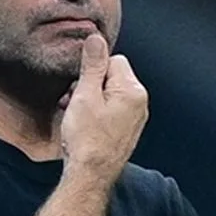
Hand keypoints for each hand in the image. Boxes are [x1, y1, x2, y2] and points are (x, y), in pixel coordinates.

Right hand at [60, 34, 148, 181]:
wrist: (90, 176)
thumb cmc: (87, 139)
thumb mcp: (84, 96)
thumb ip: (92, 65)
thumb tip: (96, 39)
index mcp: (133, 91)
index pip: (113, 60)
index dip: (92, 71)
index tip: (79, 88)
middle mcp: (140, 104)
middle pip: (112, 77)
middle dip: (90, 86)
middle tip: (75, 103)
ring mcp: (135, 119)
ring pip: (110, 95)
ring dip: (91, 101)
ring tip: (78, 117)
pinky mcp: (127, 131)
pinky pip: (112, 111)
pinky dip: (97, 114)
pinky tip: (85, 127)